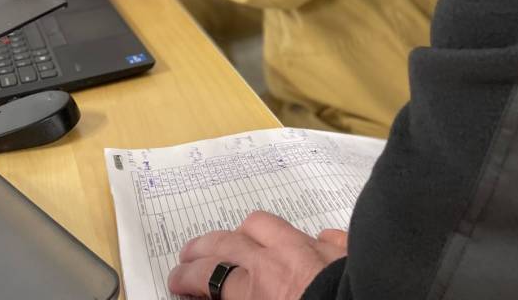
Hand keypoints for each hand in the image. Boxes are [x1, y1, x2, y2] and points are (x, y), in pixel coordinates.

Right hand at [167, 211, 346, 299]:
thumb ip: (239, 296)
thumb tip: (222, 290)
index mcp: (256, 288)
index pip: (208, 276)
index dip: (187, 278)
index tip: (175, 279)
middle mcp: (278, 260)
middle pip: (230, 243)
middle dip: (205, 247)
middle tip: (190, 254)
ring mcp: (310, 248)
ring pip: (267, 225)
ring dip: (247, 233)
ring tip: (239, 241)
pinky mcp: (341, 249)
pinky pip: (318, 237)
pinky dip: (307, 243)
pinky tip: (308, 250)